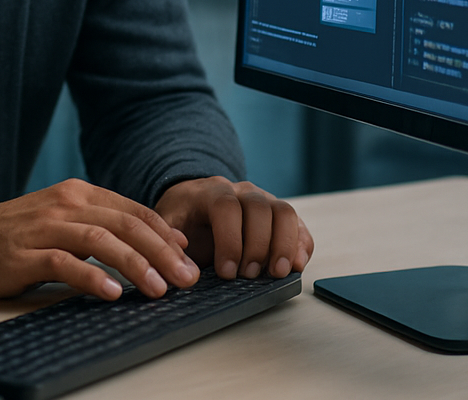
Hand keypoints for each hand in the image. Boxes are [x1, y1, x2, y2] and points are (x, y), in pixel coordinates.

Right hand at [0, 179, 197, 300]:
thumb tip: (155, 243)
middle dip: (161, 252)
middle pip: (125, 224)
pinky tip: (111, 291)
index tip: (187, 256)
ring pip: (101, 240)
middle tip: (185, 278)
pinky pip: (64, 263)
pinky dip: (92, 276)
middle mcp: (65, 205)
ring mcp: (44, 228)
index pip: (132, 210)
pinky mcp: (23, 255)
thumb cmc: (15, 233)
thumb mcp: (61, 219)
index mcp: (77, 194)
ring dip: (135, 264)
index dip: (164, 232)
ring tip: (158, 288)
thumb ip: (101, 224)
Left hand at [154, 177, 313, 279]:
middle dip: (257, 246)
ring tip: (277, 273)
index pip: (226, 207)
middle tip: (249, 276)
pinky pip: (298, 224)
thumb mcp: (166, 224)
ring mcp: (264, 200)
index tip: (226, 272)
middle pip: (260, 209)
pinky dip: (302, 244)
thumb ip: (168, 237)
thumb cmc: (182, 218)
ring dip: (284, 245)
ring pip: (284, 212)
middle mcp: (242, 191)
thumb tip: (181, 249)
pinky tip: (297, 265)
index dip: (229, 240)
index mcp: (211, 191)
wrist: (194, 203)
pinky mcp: (279, 215)